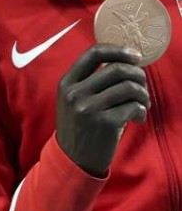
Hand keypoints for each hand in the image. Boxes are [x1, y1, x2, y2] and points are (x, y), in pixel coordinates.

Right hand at [56, 44, 148, 175]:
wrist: (74, 159)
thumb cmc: (81, 125)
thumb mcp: (74, 99)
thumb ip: (91, 81)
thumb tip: (125, 60)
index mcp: (67, 83)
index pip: (93, 54)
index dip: (118, 50)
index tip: (135, 56)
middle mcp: (75, 93)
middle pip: (117, 69)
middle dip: (138, 75)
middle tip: (142, 86)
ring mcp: (88, 108)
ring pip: (129, 87)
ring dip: (143, 95)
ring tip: (142, 105)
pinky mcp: (104, 123)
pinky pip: (133, 106)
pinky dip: (141, 111)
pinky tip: (138, 119)